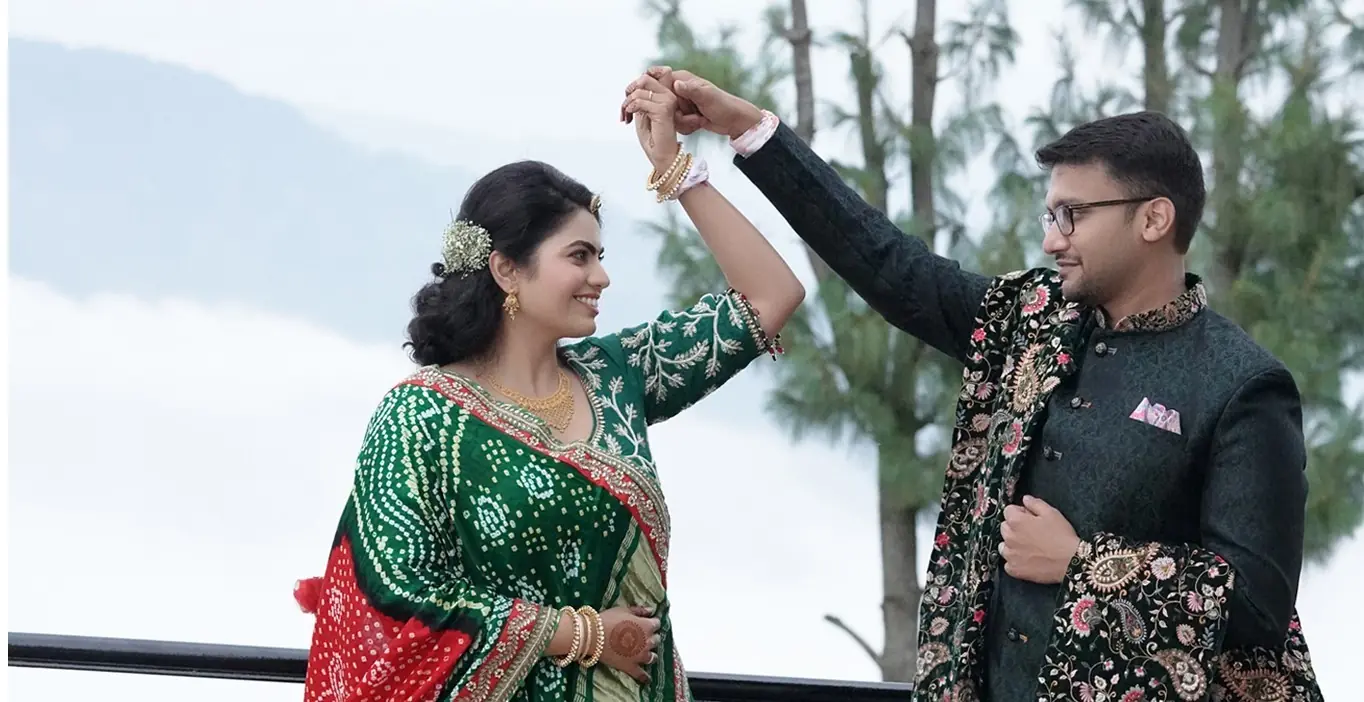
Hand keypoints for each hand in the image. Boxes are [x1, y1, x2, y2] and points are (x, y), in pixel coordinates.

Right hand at [598, 605, 661, 684]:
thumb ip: (640, 610)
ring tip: (644, 653)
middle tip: (643, 637)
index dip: (651, 623)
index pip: (657, 624)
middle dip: (651, 637)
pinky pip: (642, 675)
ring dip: (649, 654)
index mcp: (647, 626)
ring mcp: (640, 656)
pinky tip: (647, 679)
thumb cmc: (608, 620)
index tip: (646, 623)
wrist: (593, 636)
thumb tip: (651, 610)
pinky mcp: (631, 667)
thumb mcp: (624, 610)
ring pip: (652, 657)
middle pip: (656, 640)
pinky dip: (645, 677)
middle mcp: (647, 642)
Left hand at [621, 73, 680, 171]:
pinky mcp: (663, 110)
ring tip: (627, 115)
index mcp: (666, 93)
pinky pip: (640, 101)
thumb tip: (634, 83)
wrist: (660, 155)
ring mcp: (668, 101)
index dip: (634, 85)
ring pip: (640, 90)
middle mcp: (670, 95)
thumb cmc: (653, 136)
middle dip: (629, 91)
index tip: (628, 100)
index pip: (648, 75)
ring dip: (627, 103)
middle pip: (644, 79)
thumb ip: (641, 96)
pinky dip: (630, 109)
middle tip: (625, 107)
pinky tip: (630, 118)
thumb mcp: (643, 111)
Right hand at [622, 67, 763, 139]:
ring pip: (666, 115)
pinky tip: (699, 124)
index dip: (645, 89)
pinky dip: (686, 126)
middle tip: (690, 116)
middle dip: (673, 113)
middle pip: (657, 101)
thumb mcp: (708, 97)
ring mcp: (680, 102)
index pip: (654, 79)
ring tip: (699, 120)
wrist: (735, 120)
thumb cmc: (724, 105)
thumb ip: (691, 90)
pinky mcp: (683, 114)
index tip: (644, 101)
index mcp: (681, 79)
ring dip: (682, 122)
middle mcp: (678, 89)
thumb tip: (676, 84)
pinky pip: (675, 123)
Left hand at [999, 496, 1080, 584]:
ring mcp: (1010, 555)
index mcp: (1016, 521)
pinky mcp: (1014, 569)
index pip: (1008, 511)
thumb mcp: (1052, 513)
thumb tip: (1025, 499)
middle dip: (1015, 527)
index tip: (1030, 517)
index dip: (1020, 512)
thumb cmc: (1062, 536)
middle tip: (1032, 532)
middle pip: (1005, 527)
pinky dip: (1014, 562)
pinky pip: (1008, 563)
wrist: (1071, 562)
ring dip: (1012, 544)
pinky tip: (1027, 560)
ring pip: (1004, 545)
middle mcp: (1009, 537)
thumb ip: (1035, 503)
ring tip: (1029, 547)